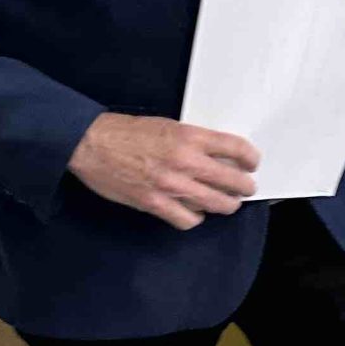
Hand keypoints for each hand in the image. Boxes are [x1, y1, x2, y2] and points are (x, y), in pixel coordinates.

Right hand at [69, 112, 258, 230]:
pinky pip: (188, 220)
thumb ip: (192, 141)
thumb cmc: (126, 132)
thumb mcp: (166, 126)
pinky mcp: (155, 204)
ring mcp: (171, 185)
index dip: (250, 159)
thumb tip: (216, 155)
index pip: (235, 148)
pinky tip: (194, 213)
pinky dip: (195, 218)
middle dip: (244, 187)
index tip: (252, 163)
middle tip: (245, 188)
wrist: (91, 144)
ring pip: (215, 204)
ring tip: (226, 204)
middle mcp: (185, 161)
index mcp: (189, 137)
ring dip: (225, 205)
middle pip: (232, 181)